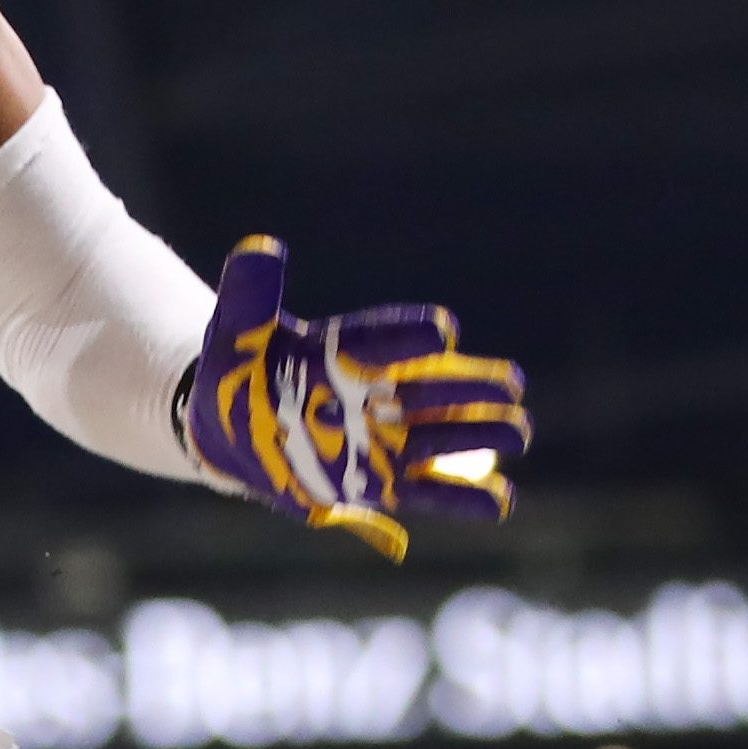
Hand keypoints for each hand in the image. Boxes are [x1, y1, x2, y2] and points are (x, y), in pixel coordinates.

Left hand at [181, 239, 529, 562]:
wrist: (229, 429)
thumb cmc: (236, 373)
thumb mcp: (233, 333)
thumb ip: (249, 296)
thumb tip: (261, 247)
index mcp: (344, 351)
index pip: (381, 339)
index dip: (410, 336)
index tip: (441, 332)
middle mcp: (374, 393)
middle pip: (429, 388)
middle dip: (468, 388)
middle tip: (510, 385)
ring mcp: (383, 441)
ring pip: (442, 437)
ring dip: (481, 434)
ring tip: (518, 431)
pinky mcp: (380, 485)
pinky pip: (429, 493)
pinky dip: (463, 498)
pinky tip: (501, 501)